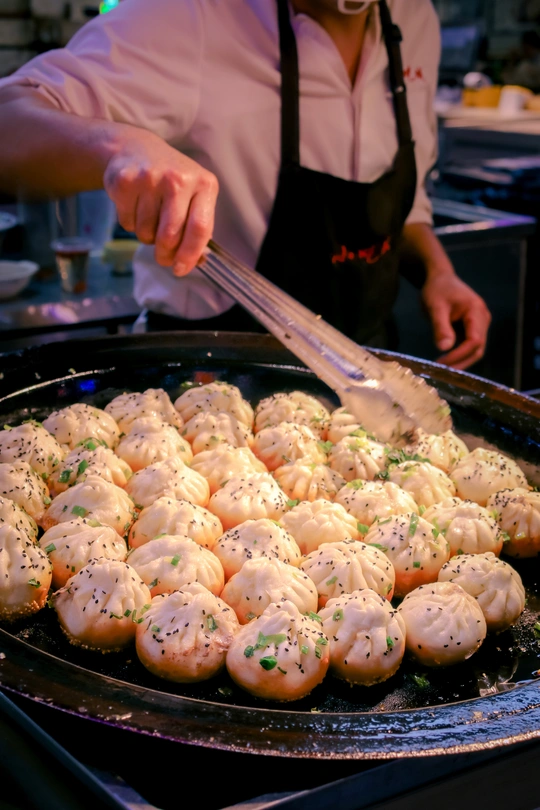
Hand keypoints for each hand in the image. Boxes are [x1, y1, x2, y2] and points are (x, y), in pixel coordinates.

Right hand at [103, 134, 217, 275]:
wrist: (136, 148)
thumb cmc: (172, 181)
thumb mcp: (194, 196)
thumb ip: (199, 227)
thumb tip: (199, 261)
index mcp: (204, 185)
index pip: (200, 228)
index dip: (190, 255)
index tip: (181, 269)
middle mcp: (179, 179)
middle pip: (170, 236)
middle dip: (165, 254)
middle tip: (162, 257)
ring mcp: (150, 178)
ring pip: (146, 232)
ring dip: (147, 236)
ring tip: (150, 219)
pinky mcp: (124, 181)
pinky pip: (127, 223)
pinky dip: (130, 225)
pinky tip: (135, 207)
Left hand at [421, 273, 490, 369]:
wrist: (440, 279)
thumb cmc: (437, 289)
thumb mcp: (435, 307)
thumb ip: (441, 327)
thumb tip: (444, 348)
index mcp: (476, 311)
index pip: (474, 340)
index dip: (460, 354)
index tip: (442, 363)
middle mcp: (483, 318)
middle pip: (478, 348)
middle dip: (461, 362)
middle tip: (442, 372)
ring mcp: (480, 324)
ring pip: (475, 349)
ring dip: (460, 361)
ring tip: (442, 368)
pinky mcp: (472, 328)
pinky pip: (469, 345)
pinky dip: (459, 355)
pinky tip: (445, 361)